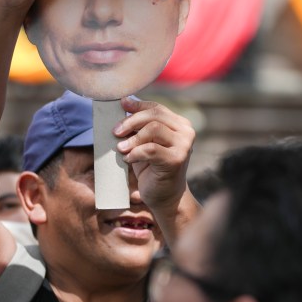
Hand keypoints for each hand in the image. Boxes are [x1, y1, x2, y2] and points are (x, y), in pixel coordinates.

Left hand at [114, 97, 194, 212]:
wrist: (165, 197)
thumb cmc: (152, 168)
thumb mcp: (144, 142)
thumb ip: (139, 125)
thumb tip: (124, 103)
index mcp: (180, 124)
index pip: (156, 108)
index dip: (137, 106)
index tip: (121, 105)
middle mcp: (186, 132)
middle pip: (154, 115)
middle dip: (131, 121)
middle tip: (115, 132)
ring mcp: (184, 145)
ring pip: (153, 129)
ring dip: (132, 138)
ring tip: (121, 149)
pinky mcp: (177, 159)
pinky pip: (150, 149)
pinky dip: (135, 152)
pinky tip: (128, 159)